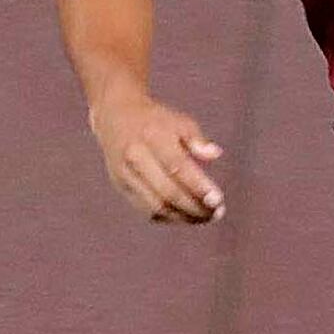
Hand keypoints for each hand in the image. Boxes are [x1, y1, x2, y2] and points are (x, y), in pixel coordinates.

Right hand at [89, 91, 226, 223]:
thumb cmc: (156, 121)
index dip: (198, 186)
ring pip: (155, 206)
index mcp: (152, 137)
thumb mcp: (179, 121)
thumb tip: (215, 154)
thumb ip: (197, 139)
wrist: (115, 116)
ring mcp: (125, 174)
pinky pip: (145, 209)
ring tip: (204, 217)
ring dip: (183, 217)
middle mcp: (135, 156)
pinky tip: (185, 215)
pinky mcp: (120, 186)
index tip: (218, 200)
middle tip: (216, 213)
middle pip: (167, 191)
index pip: (177, 167)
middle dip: (194, 207)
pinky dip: (168, 217)